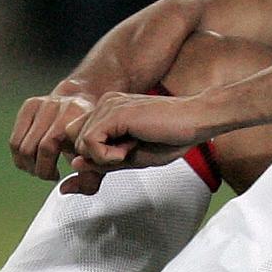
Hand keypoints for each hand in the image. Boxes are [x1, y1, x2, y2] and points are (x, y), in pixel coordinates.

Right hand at [10, 87, 98, 179]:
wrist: (89, 100)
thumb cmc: (92, 131)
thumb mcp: (96, 153)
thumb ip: (89, 176)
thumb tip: (65, 189)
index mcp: (74, 115)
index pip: (47, 147)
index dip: (47, 169)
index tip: (55, 176)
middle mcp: (57, 106)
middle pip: (30, 148)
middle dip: (37, 168)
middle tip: (47, 173)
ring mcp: (42, 104)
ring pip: (19, 145)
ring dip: (26, 163)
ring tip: (39, 167)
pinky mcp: (30, 105)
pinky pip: (15, 138)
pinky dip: (19, 154)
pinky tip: (33, 158)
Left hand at [62, 91, 208, 190]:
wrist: (197, 121)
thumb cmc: (172, 138)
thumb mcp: (130, 158)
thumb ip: (100, 163)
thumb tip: (73, 167)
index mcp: (110, 110)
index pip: (79, 137)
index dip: (92, 155)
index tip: (118, 159)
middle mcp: (105, 104)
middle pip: (74, 140)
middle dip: (95, 157)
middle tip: (125, 156)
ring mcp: (108, 106)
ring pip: (80, 143)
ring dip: (104, 157)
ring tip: (132, 149)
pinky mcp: (114, 113)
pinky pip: (91, 143)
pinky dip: (107, 156)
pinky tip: (130, 149)